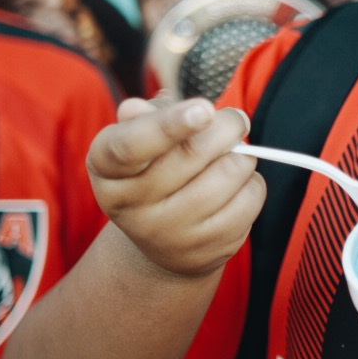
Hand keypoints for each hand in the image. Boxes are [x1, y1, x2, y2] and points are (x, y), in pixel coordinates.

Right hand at [86, 96, 264, 278]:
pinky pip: (249, 200)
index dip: (169, 125)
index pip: (130, 146)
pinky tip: (236, 187)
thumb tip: (142, 107)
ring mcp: (167, 233)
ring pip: (229, 174)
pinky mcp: (204, 251)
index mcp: (106, 168)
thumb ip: (148, 116)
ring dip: (242, 157)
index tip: (204, 109)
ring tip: (231, 158)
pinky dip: (252, 184)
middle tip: (237, 120)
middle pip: (192, 154)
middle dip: (227, 126)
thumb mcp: (140, 138)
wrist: (163, 237)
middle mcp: (129, 206)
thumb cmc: (154, 168)